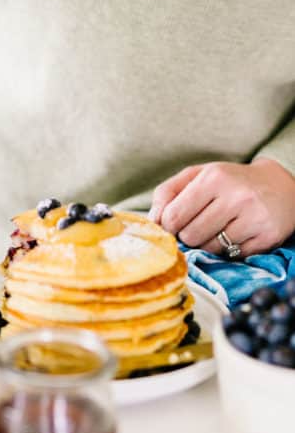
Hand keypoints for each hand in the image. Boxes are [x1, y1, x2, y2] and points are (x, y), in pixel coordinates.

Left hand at [149, 158, 294, 256]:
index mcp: (213, 177)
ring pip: (211, 248)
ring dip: (208, 244)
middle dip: (188, 235)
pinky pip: (233, 256)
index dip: (168, 226)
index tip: (173, 225)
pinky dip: (229, 250)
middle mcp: (236, 196)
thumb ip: (168, 193)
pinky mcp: (267, 237)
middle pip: (191, 235)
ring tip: (217, 228)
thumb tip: (153, 220)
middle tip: (197, 226)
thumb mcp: (198, 176)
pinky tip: (236, 234)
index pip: (174, 216)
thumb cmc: (229, 181)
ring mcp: (254, 218)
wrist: (279, 186)